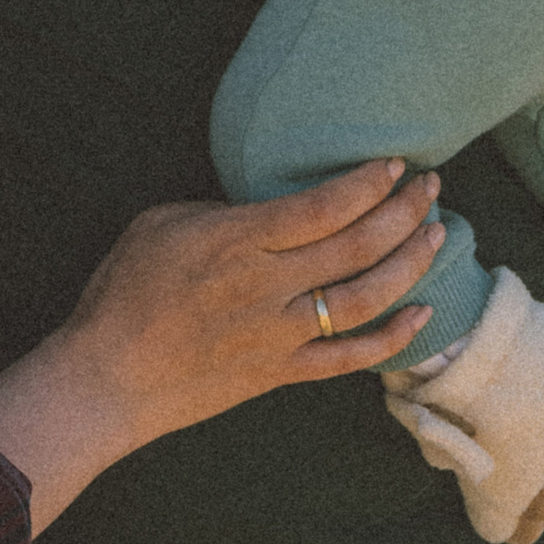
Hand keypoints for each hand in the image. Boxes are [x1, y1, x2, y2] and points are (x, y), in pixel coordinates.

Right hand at [0, 160, 444, 532]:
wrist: (107, 378)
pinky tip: (420, 315)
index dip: (367, 184)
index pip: (323, 207)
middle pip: (357, 246)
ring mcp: (280, 335)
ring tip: (435, 235)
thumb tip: (263, 212)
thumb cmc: (123, 292)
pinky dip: (392, 339)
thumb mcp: (161, 223)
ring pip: (365, 299)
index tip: (395, 164)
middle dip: (403, 212)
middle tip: (432, 187)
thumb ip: (222, 213)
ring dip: (408, 265)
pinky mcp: (280, 374)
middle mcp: (270, 286)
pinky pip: (349, 359)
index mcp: (239, 240)